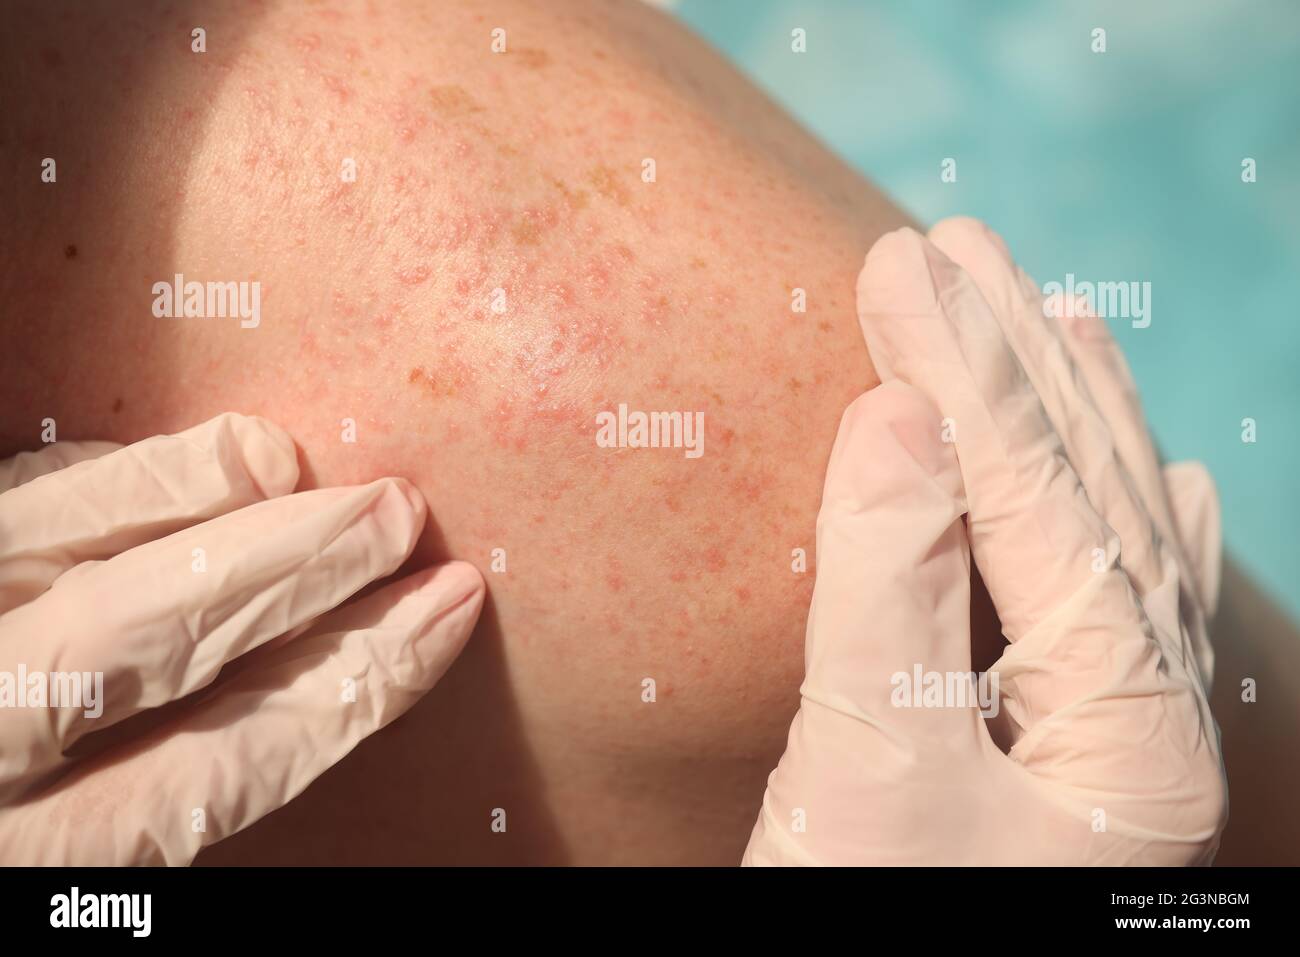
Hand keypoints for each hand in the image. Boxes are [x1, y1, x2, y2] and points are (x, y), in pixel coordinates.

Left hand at [0, 413, 482, 863]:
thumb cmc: (9, 850)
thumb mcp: (82, 878)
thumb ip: (177, 796)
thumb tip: (321, 681)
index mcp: (34, 868)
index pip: (229, 761)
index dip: (355, 681)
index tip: (444, 612)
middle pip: (155, 639)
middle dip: (297, 566)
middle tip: (396, 512)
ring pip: (55, 553)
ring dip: (190, 496)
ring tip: (284, 460)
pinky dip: (88, 486)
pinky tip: (171, 470)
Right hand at [744, 219, 1225, 864]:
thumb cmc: (871, 924)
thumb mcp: (871, 777)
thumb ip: (893, 594)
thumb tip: (898, 421)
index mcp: (1122, 721)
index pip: (1035, 493)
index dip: (960, 369)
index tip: (895, 266)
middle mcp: (1150, 716)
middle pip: (1091, 489)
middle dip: (1013, 360)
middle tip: (950, 246)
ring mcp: (1123, 731)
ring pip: (1114, 529)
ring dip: (1072, 413)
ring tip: (1048, 311)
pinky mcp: (1080, 745)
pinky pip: (1127, 599)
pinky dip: (1128, 516)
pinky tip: (1160, 469)